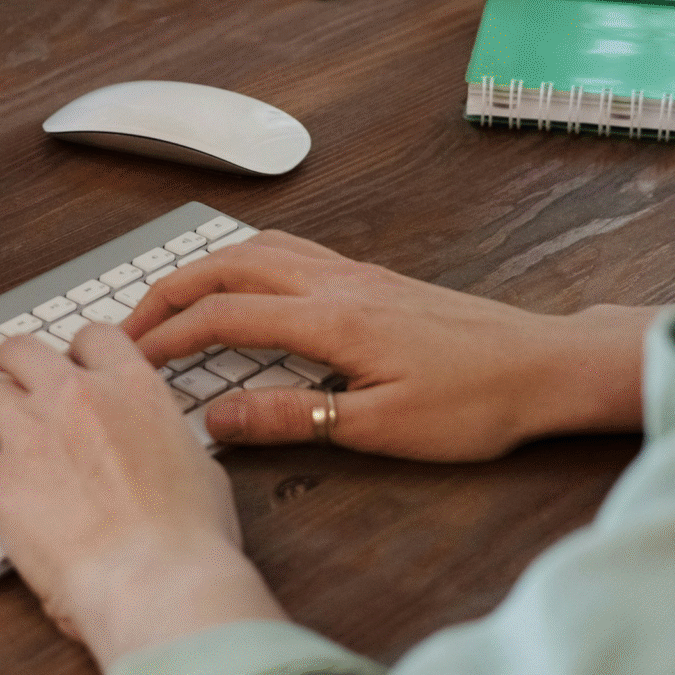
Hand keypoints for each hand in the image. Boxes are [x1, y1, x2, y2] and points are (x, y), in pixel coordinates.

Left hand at [0, 327, 287, 666]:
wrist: (160, 580)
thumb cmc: (191, 539)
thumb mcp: (199, 468)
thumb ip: (167, 442)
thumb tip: (165, 448)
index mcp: (132, 388)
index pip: (92, 337)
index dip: (73, 350)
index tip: (65, 368)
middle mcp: (77, 396)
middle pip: (22, 349)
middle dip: (6, 363)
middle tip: (0, 383)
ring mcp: (33, 434)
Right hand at [124, 231, 654, 460]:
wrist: (544, 364)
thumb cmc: (476, 401)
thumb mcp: (381, 427)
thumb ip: (293, 418)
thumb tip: (218, 416)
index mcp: (331, 318)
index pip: (224, 315)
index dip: (168, 337)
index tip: (130, 361)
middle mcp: (336, 280)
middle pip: (229, 265)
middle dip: (170, 290)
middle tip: (129, 323)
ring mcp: (355, 271)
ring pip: (258, 247)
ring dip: (206, 267)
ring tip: (172, 300)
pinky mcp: (372, 276)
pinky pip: (290, 249)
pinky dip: (246, 258)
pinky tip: (245, 281)